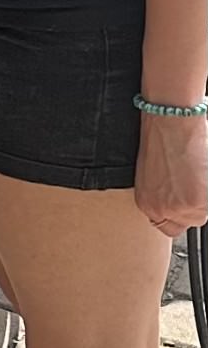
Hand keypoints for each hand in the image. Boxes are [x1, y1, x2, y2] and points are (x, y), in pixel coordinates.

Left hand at [135, 110, 207, 235]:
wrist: (169, 120)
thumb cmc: (161, 138)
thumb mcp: (153, 174)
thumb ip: (162, 194)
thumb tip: (173, 199)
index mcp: (146, 203)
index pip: (167, 227)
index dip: (177, 212)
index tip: (181, 200)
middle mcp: (160, 210)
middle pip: (187, 222)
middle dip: (190, 205)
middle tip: (188, 183)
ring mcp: (179, 209)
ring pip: (200, 215)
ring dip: (200, 199)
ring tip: (193, 174)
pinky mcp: (196, 203)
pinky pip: (207, 206)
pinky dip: (206, 191)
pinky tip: (200, 173)